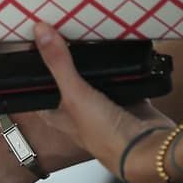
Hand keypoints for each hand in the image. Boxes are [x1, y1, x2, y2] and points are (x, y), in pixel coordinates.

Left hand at [34, 23, 172, 182]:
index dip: (38, 78)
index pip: (43, 95)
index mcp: (62, 116)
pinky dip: (127, 70)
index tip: (35, 54)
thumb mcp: (75, 95)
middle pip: (72, 84)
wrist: (147, 150)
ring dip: (100, 66)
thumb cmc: (106, 136)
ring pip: (100, 82)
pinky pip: (127, 81)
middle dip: (71, 65)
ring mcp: (108, 109)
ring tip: (92, 38)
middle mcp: (84, 114)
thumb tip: (40, 32)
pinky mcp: (132, 104)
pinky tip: (125, 53)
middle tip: (66, 37)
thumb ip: (58, 64)